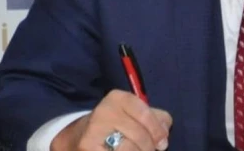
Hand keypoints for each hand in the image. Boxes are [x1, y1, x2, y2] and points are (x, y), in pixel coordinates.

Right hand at [51, 89, 171, 150]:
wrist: (79, 137)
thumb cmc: (116, 124)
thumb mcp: (135, 114)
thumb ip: (156, 118)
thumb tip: (164, 133)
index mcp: (118, 98)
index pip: (145, 114)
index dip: (157, 131)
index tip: (162, 143)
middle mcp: (104, 111)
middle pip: (140, 135)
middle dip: (150, 147)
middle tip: (150, 150)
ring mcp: (93, 131)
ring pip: (130, 149)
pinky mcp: (88, 148)